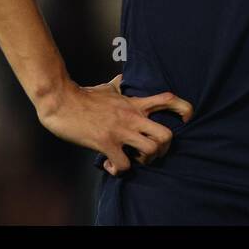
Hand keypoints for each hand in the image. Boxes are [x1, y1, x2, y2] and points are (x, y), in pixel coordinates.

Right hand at [36, 74, 193, 175]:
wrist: (62, 101)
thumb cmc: (85, 96)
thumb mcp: (108, 88)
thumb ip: (120, 86)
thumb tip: (123, 79)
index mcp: (135, 104)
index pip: (169, 100)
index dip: (185, 109)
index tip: (186, 119)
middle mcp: (132, 117)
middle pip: (167, 135)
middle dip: (164, 149)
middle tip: (152, 152)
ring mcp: (120, 131)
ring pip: (151, 151)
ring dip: (145, 161)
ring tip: (133, 159)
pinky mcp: (106, 143)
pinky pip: (124, 165)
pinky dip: (119, 170)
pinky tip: (110, 165)